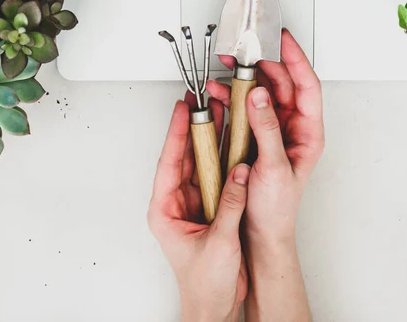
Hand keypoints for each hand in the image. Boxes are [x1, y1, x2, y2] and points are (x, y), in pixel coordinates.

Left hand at [148, 96, 249, 321]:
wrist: (215, 304)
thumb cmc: (204, 284)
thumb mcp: (218, 242)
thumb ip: (230, 205)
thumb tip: (239, 174)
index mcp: (166, 210)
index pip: (169, 163)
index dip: (176, 134)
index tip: (183, 110)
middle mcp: (178, 203)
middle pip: (185, 158)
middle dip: (194, 130)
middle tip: (202, 104)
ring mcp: (195, 204)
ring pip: (202, 164)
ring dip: (210, 141)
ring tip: (219, 115)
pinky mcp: (212, 208)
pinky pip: (218, 178)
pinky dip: (225, 160)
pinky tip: (233, 144)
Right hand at [207, 29, 324, 244]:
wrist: (260, 232)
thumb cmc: (276, 208)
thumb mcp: (274, 167)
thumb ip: (267, 129)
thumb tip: (258, 95)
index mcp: (308, 133)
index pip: (307, 86)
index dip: (296, 60)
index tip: (283, 40)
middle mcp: (293, 128)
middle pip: (282, 84)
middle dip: (263, 64)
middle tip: (245, 51)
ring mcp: (273, 131)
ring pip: (262, 93)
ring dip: (244, 79)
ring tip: (226, 69)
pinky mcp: (255, 137)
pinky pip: (246, 109)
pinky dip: (233, 98)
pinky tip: (220, 94)